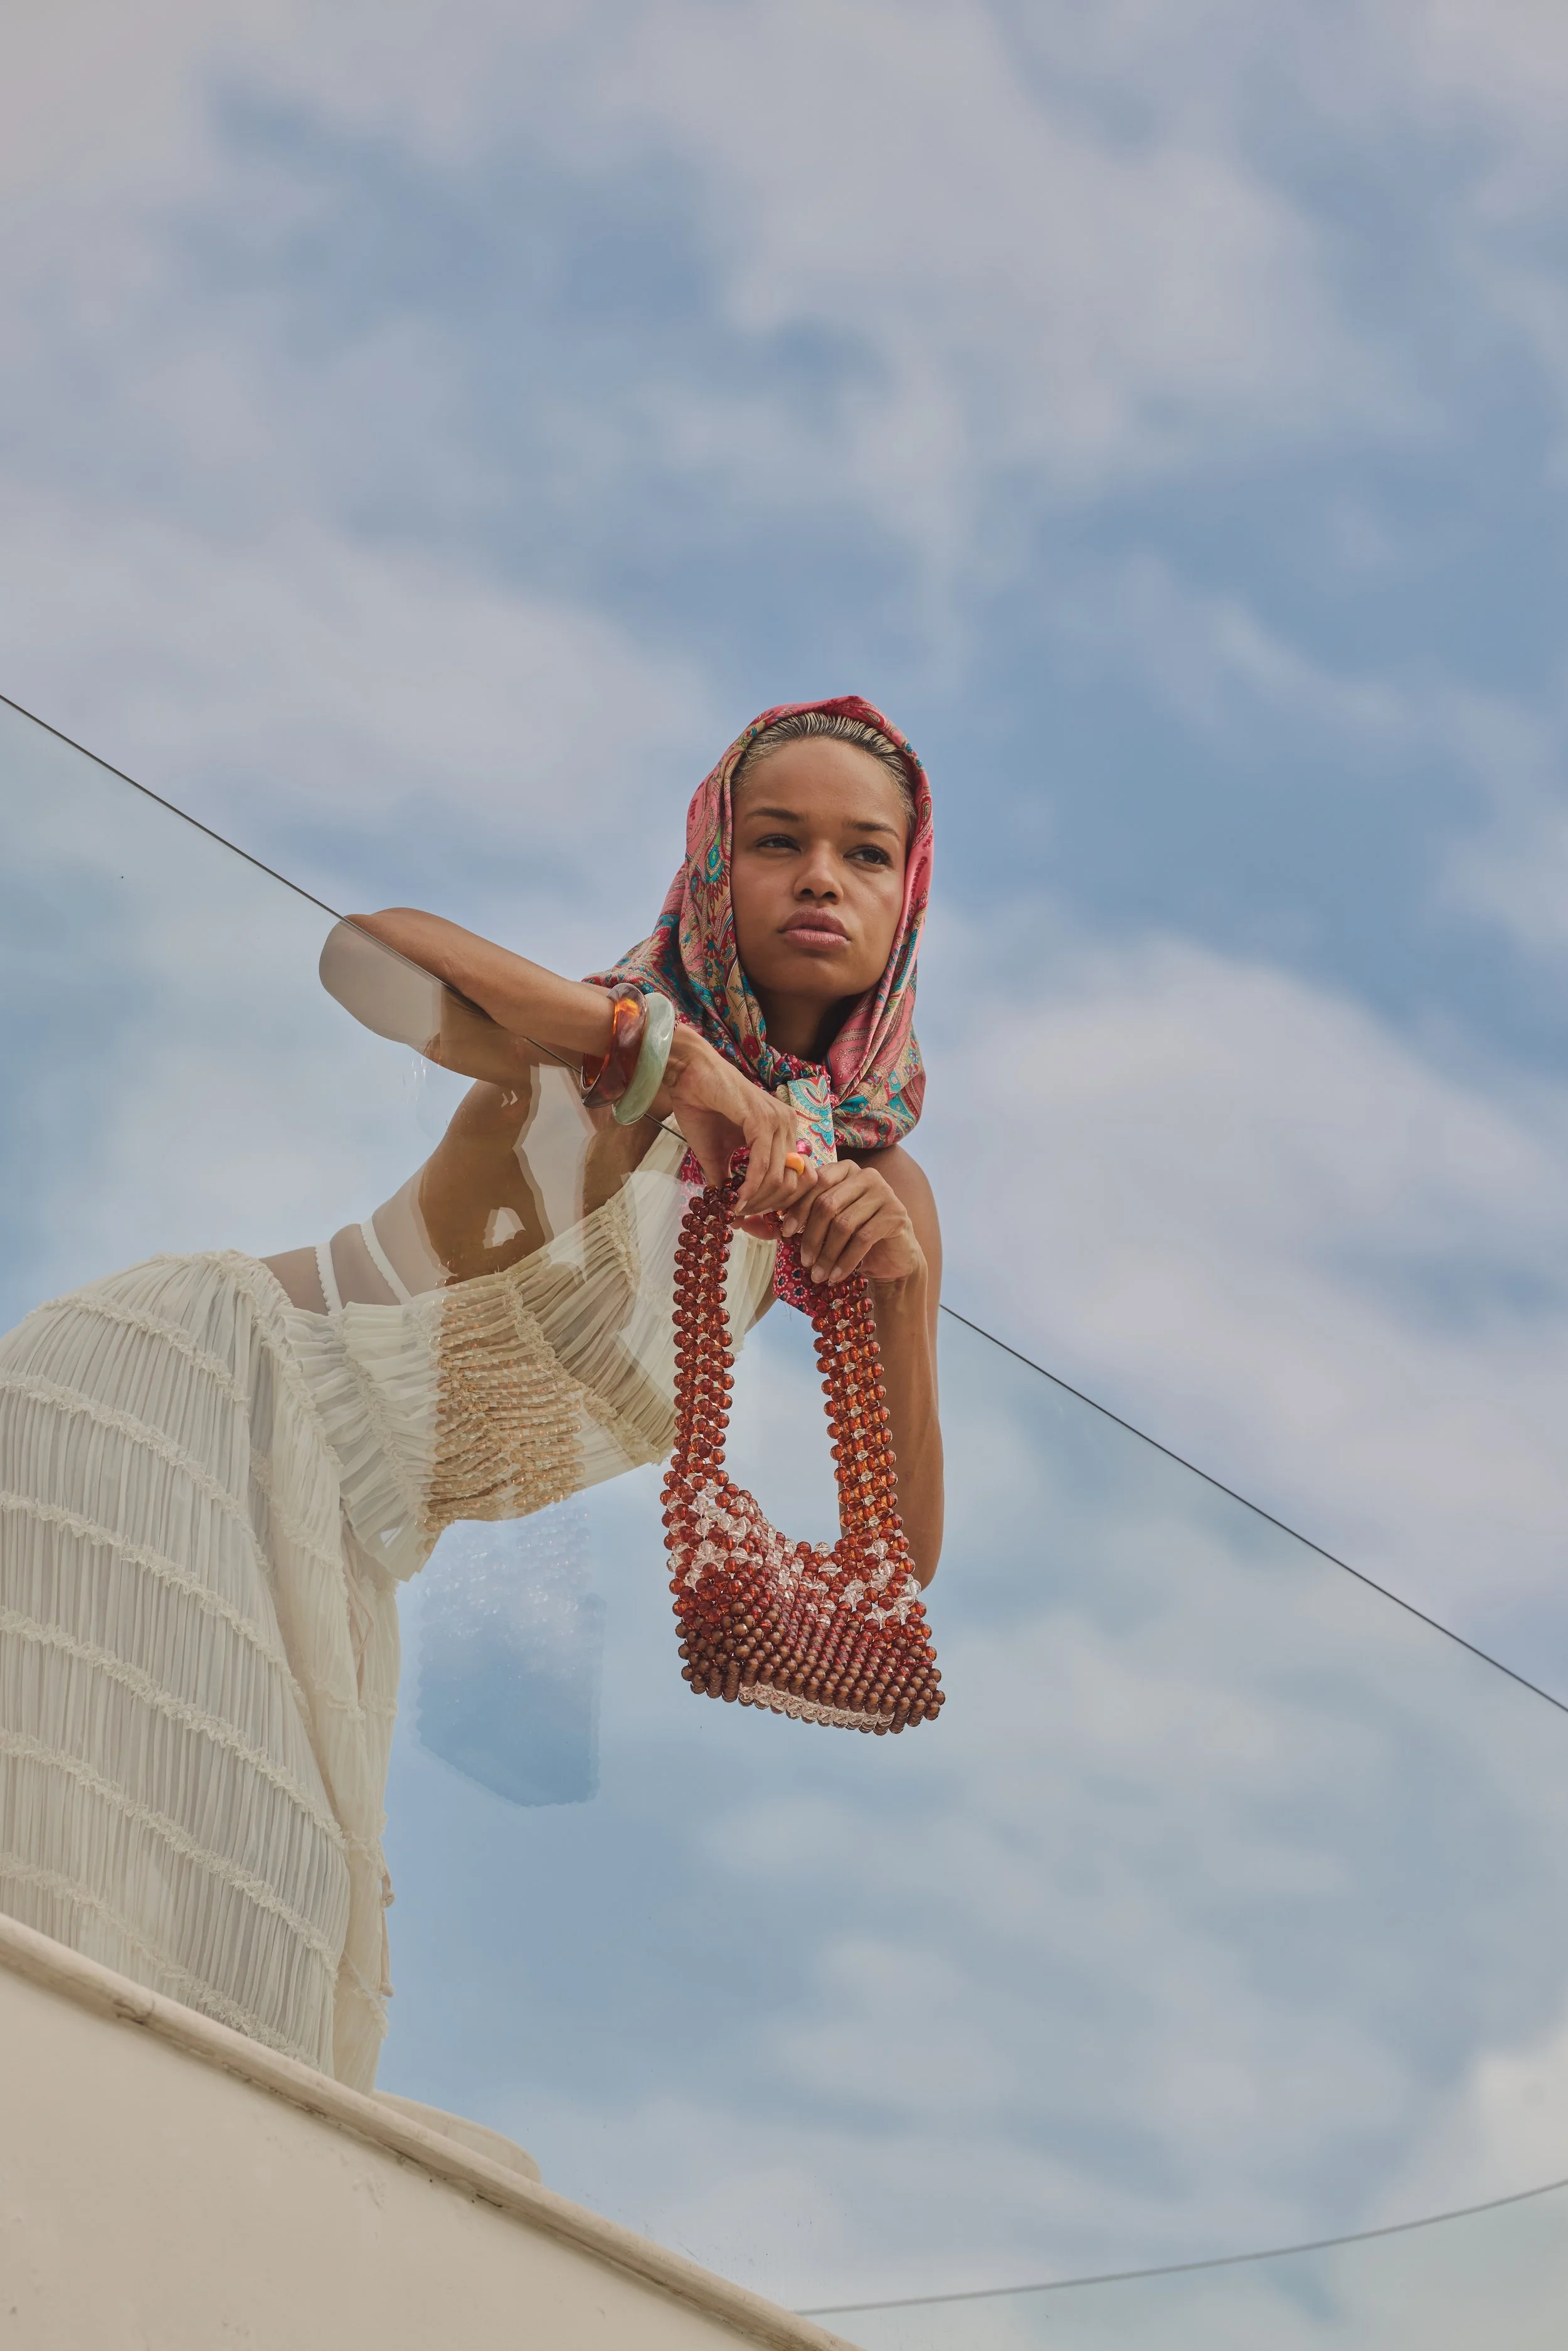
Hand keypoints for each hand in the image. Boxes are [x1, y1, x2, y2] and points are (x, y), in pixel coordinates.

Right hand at [653, 1028, 818, 1219]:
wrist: (687, 1076)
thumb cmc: (701, 1108)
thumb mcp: (718, 1154)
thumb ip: (729, 1179)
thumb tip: (732, 1209)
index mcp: (783, 1132)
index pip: (796, 1178)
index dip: (776, 1202)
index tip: (751, 1213)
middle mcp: (787, 1126)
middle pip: (792, 1183)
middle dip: (766, 1206)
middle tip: (742, 1214)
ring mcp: (779, 1121)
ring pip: (779, 1178)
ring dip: (757, 1200)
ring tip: (736, 1208)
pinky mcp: (763, 1120)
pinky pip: (763, 1165)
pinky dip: (751, 1188)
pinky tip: (737, 1199)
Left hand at [774, 1158, 924, 1286]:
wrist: (893, 1256)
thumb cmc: (851, 1238)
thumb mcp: (821, 1226)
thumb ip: (790, 1221)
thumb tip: (747, 1223)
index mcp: (844, 1169)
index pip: (814, 1183)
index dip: (796, 1208)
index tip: (784, 1233)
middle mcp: (866, 1175)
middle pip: (827, 1203)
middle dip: (811, 1236)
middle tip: (803, 1261)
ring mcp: (884, 1193)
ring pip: (843, 1224)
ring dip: (827, 1254)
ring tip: (817, 1274)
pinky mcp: (895, 1214)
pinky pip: (863, 1239)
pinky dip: (845, 1261)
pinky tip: (835, 1276)